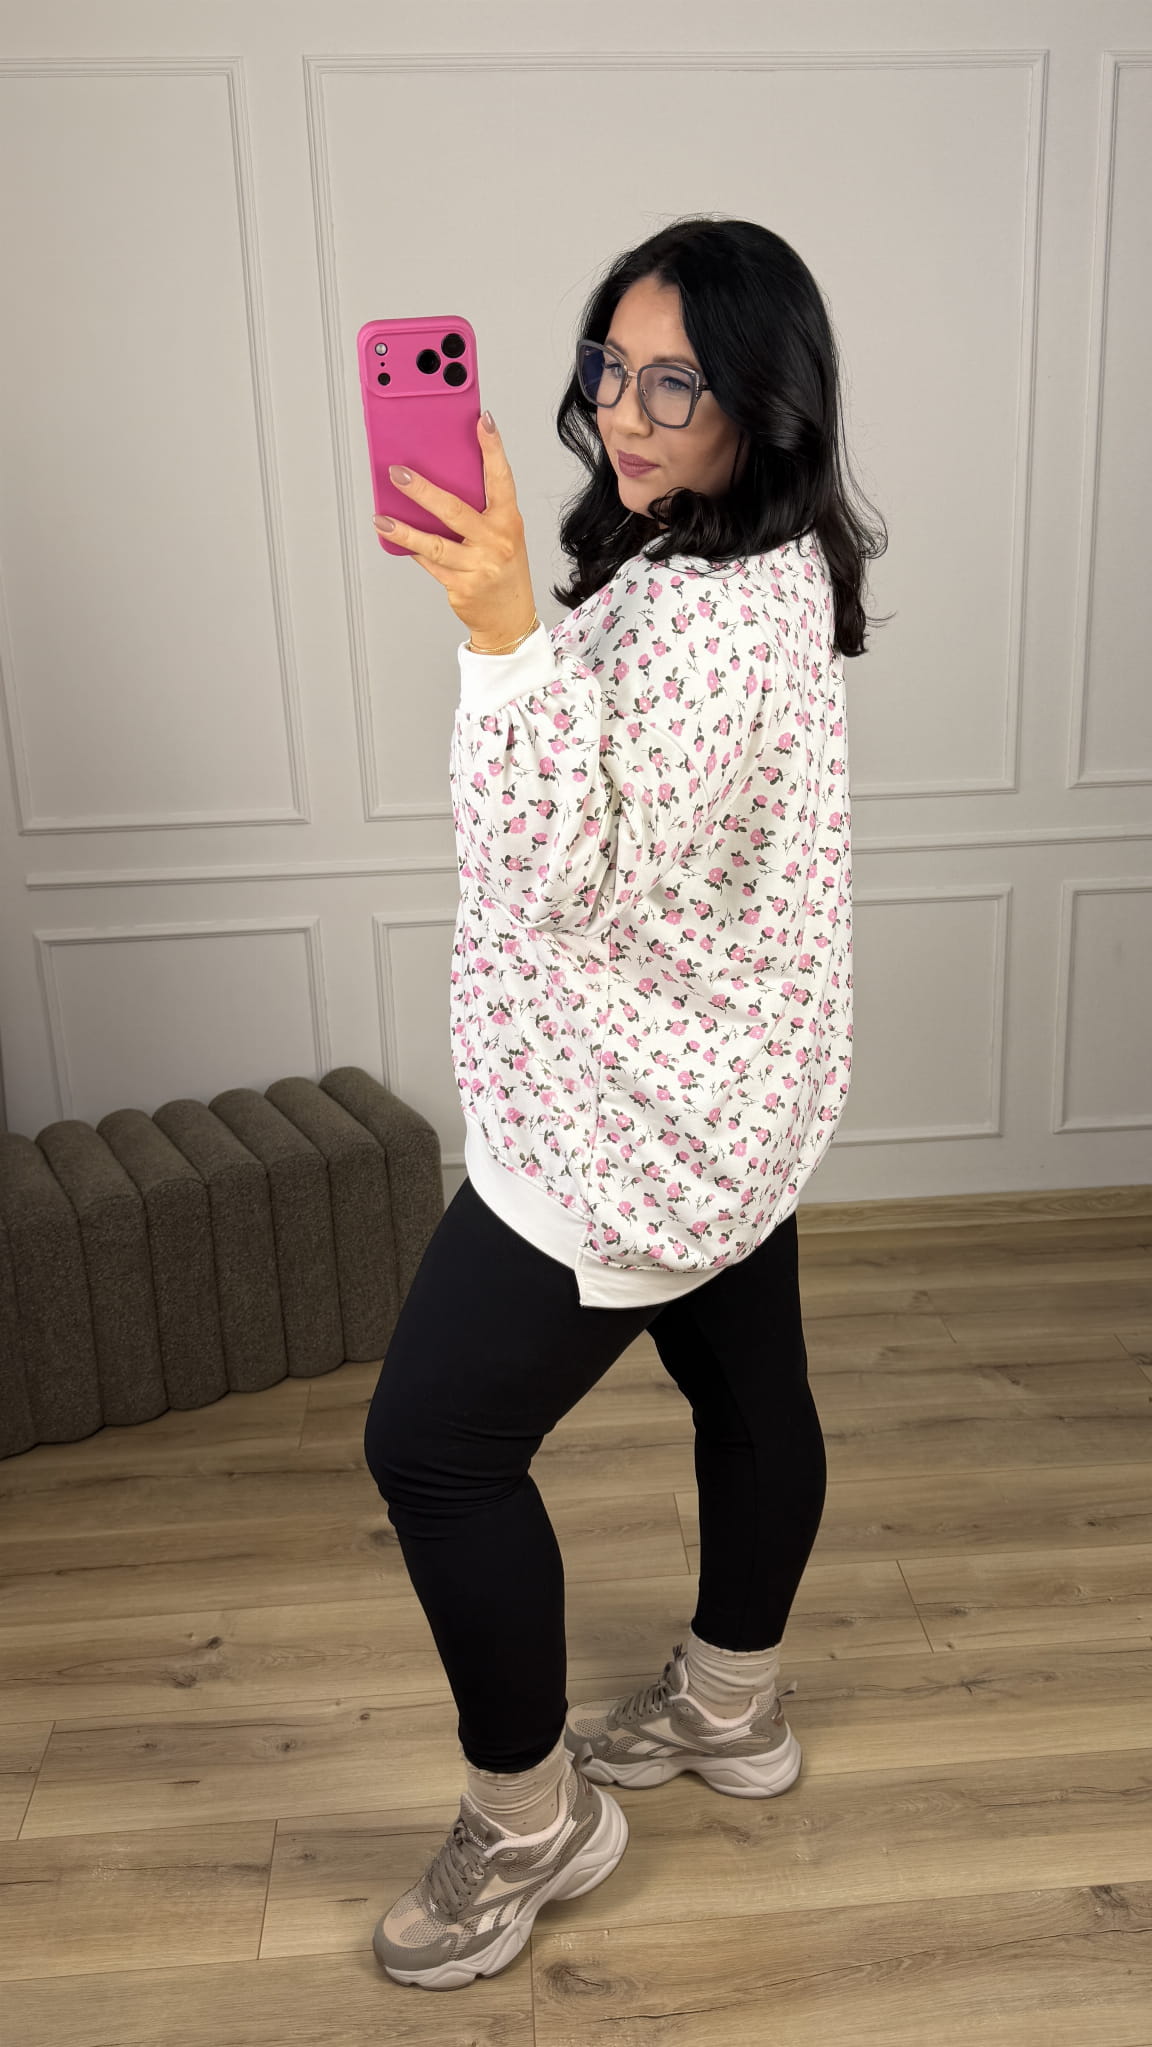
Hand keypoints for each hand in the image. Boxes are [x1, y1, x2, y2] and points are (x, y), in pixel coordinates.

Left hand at [373, 414, 537, 651]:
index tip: (482, 422)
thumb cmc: (503, 568)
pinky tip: (396, 538)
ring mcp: (478, 567)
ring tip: (381, 518)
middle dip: (423, 490)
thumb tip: (438, 480)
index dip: (493, 449)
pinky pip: (430, 564)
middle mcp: (495, 542)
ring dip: (404, 530)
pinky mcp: (461, 587)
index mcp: (509, 521)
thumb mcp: (502, 533)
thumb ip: (479, 510)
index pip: (501, 479)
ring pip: (434, 544)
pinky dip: (413, 550)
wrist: (510, 617)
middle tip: (397, 473)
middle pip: (455, 510)